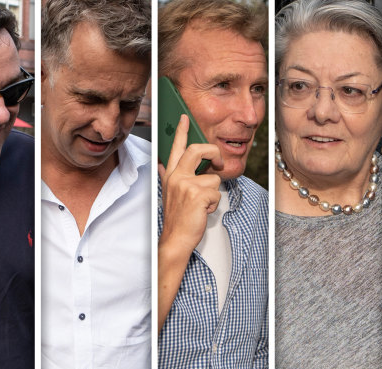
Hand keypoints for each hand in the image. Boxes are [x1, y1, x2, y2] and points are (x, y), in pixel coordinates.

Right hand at [159, 114, 222, 254]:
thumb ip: (167, 176)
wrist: (175, 238)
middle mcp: (177, 176)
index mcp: (171, 174)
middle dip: (214, 153)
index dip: (182, 131)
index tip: (185, 117)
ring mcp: (186, 185)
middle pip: (199, 150)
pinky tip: (203, 211)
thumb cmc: (176, 217)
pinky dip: (214, 204)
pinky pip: (217, 193)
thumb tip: (162, 165)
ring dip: (213, 193)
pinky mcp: (197, 194)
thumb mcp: (169, 193)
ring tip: (201, 204)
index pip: (176, 148)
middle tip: (219, 162)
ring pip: (214, 178)